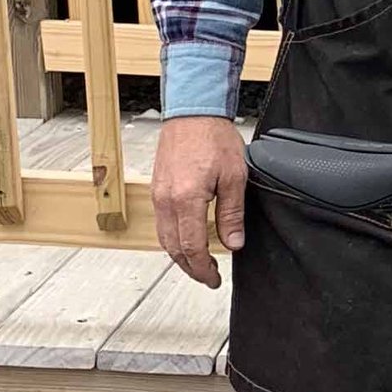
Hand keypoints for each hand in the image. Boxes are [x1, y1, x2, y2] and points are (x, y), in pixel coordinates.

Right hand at [153, 115, 248, 286]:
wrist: (193, 111)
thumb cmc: (214, 138)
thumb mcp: (234, 177)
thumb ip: (232, 214)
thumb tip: (233, 244)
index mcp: (187, 199)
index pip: (192, 248)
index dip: (203, 269)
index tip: (214, 279)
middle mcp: (167, 200)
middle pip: (174, 248)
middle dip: (191, 268)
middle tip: (208, 278)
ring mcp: (158, 195)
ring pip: (164, 238)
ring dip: (180, 256)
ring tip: (198, 264)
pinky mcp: (157, 188)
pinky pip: (161, 223)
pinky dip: (172, 239)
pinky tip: (185, 241)